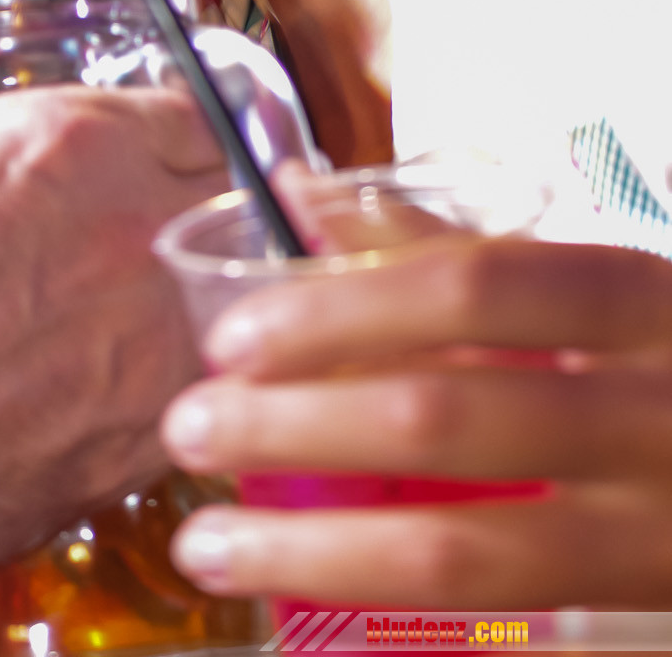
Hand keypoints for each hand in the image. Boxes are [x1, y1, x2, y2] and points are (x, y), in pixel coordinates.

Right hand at [0, 86, 226, 609]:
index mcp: (62, 143)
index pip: (197, 111)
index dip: (179, 133)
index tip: (166, 153)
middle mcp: (126, 237)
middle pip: (239, 202)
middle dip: (214, 208)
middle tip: (175, 231)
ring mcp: (140, 352)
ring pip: (242, 308)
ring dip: (216, 304)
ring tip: (164, 319)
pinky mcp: (127, 454)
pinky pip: (201, 404)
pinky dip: (181, 396)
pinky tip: (127, 397)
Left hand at [160, 235, 671, 607]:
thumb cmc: (665, 368)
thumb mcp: (593, 295)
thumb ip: (453, 250)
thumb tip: (298, 199)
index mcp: (643, 304)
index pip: (478, 284)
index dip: (343, 306)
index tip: (231, 337)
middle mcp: (662, 416)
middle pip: (455, 415)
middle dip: (298, 426)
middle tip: (189, 431)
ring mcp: (666, 536)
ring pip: (474, 553)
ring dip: (321, 548)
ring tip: (207, 542)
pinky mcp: (659, 622)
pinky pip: (528, 644)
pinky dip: (417, 633)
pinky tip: (327, 630)